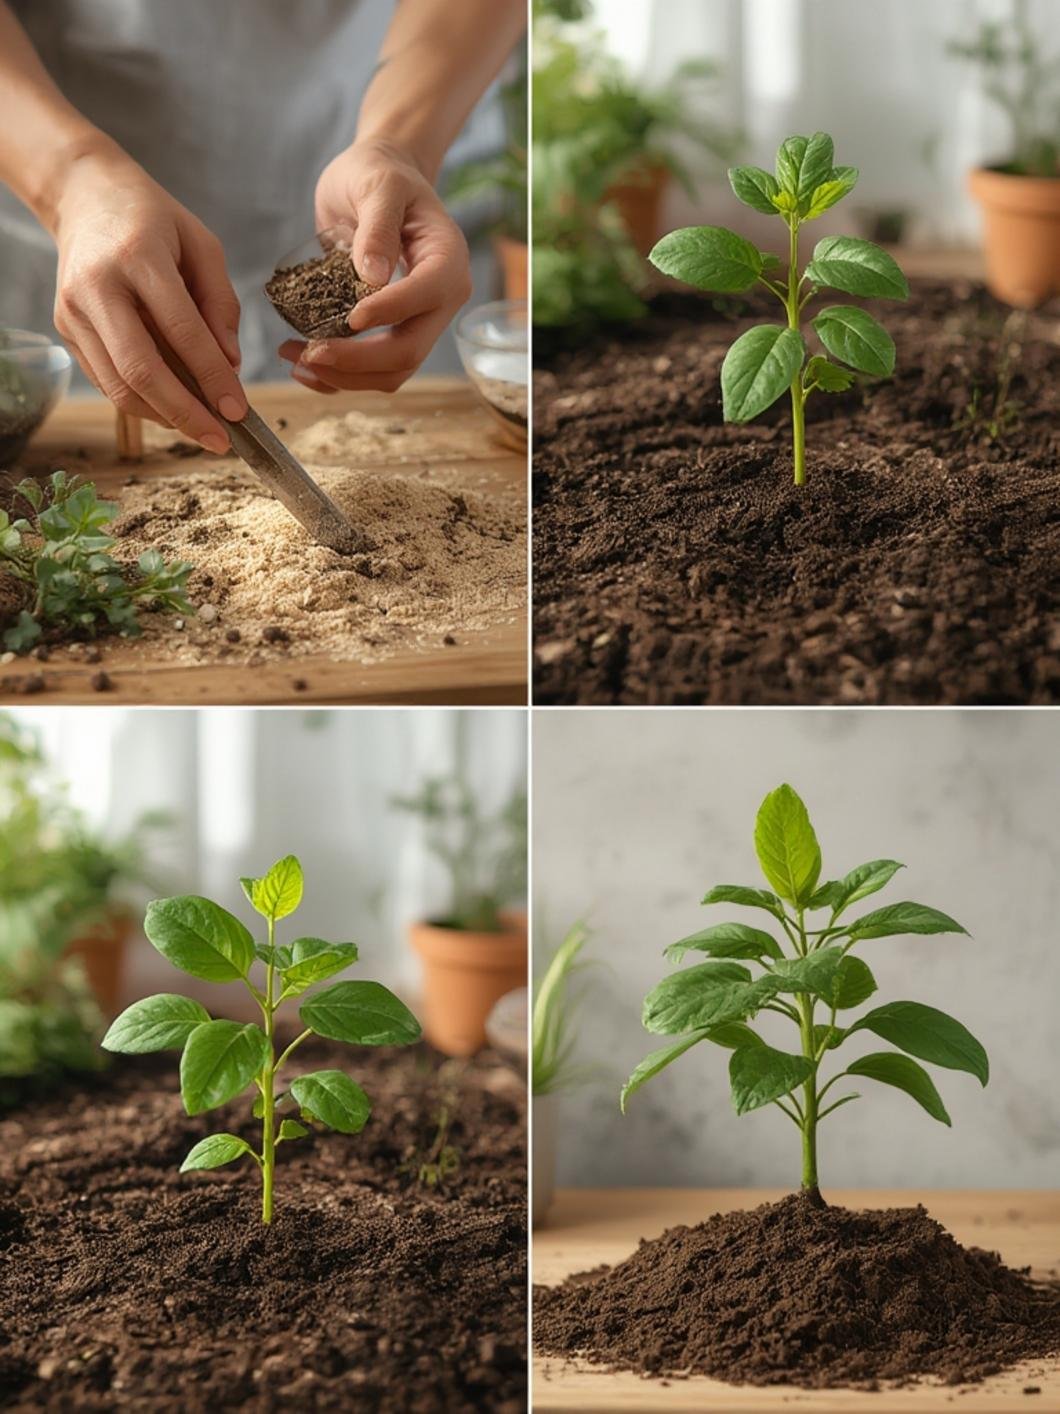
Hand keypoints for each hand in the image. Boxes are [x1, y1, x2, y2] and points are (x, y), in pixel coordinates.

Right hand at [52, 146, 246, 450]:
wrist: (84, 196)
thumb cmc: (153, 220)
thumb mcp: (202, 245)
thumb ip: (221, 303)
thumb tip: (231, 365)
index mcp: (137, 256)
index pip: (181, 331)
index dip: (212, 377)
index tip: (239, 410)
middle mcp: (97, 286)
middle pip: (141, 370)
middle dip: (185, 413)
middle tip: (221, 440)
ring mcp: (74, 310)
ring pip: (120, 385)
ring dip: (165, 416)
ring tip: (202, 429)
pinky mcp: (66, 328)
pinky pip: (107, 381)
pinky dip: (143, 403)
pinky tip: (174, 409)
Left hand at [281, 139, 471, 394]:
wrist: (379, 181)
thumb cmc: (381, 175)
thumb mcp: (378, 185)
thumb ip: (377, 226)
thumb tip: (373, 274)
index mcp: (447, 263)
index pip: (424, 298)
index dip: (388, 313)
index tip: (347, 317)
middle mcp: (439, 301)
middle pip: (408, 351)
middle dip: (358, 361)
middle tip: (310, 353)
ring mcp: (418, 322)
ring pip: (391, 373)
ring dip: (344, 377)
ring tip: (297, 362)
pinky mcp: (393, 332)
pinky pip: (373, 372)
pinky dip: (339, 378)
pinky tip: (304, 367)